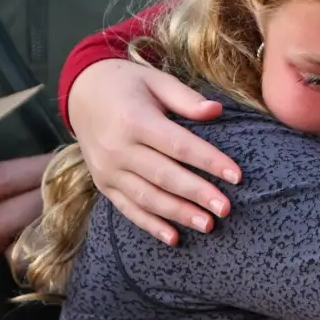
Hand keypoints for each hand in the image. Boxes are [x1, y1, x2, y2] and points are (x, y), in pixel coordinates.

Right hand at [68, 59, 239, 244]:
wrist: (82, 93)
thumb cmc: (129, 84)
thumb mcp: (156, 81)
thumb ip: (185, 99)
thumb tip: (216, 110)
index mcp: (134, 120)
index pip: (179, 146)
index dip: (209, 161)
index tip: (237, 176)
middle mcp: (117, 149)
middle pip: (164, 176)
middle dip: (197, 194)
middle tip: (225, 208)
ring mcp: (107, 170)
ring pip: (147, 197)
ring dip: (178, 214)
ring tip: (208, 225)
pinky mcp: (103, 184)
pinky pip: (128, 209)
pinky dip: (150, 225)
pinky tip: (174, 238)